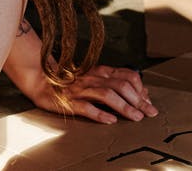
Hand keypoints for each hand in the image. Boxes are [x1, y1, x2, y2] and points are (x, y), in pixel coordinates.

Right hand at [3, 26, 157, 124]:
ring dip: (124, 107)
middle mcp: (93, 78)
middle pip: (121, 86)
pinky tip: (110, 121)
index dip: (141, 89)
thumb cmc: (73, 82)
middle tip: (149, 113)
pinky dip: (99, 113)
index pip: (127, 76)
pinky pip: (86, 107)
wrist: (42, 81)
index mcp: (101, 71)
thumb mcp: (96, 79)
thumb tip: (141, 92)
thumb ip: (116, 83)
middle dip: (137, 101)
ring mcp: (81, 89)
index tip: (149, 102)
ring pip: (107, 95)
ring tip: (135, 117)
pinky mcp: (69, 101)